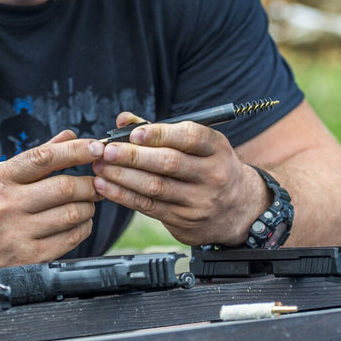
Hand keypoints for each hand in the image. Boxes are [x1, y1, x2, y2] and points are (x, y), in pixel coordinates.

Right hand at [0, 130, 103, 267]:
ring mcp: (18, 233)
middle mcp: (7, 205)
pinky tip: (79, 223)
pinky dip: (83, 228)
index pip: (44, 157)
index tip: (95, 148)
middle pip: (64, 187)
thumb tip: (69, 137)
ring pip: (72, 214)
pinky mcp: (29, 257)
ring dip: (88, 206)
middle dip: (89, 184)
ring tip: (86, 203)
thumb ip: (35, 158)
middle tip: (95, 183)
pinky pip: (71, 238)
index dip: (76, 150)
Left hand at [92, 112, 265, 245]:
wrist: (240, 209)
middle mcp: (212, 174)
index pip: (190, 137)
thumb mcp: (199, 145)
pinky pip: (149, 207)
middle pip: (169, 164)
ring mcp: (200, 201)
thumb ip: (161, 130)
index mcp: (216, 148)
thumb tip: (124, 120)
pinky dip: (124, 196)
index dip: (160, 134)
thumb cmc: (210, 167)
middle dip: (133, 156)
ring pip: (156, 187)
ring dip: (123, 177)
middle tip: (107, 151)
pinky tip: (107, 186)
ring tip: (101, 167)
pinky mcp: (185, 221)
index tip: (134, 133)